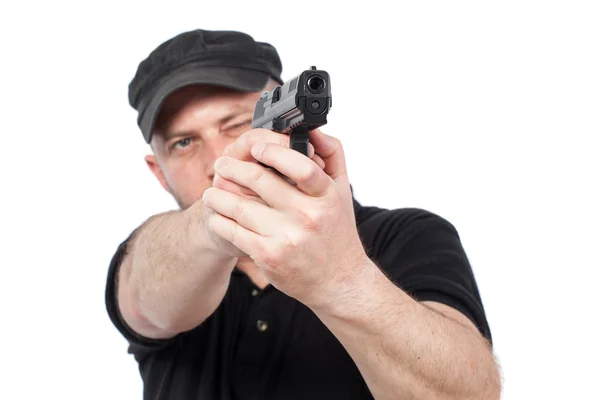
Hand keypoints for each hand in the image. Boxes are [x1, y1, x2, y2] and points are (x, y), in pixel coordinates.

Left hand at [202, 128, 370, 308]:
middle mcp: (308, 216)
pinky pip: (235, 232)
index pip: (301, 166)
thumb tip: (312, 130)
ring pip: (241, 207)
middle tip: (220, 164)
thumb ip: (332, 155)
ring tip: (211, 192)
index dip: (273, 153)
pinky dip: (221, 221)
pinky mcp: (269, 256)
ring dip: (219, 196)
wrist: (338, 282)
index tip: (254, 147)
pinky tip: (217, 216)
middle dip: (233, 169)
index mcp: (327, 196)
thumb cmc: (337, 232)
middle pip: (261, 181)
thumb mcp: (343, 192)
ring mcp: (287, 237)